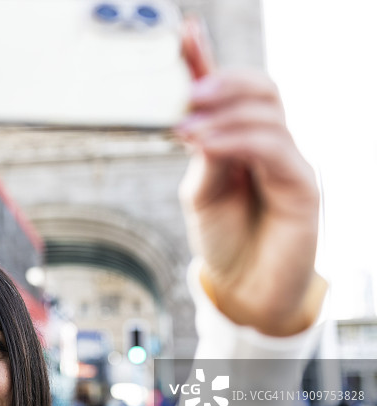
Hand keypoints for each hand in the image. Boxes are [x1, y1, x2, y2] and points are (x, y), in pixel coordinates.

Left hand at [176, 18, 324, 335]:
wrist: (245, 289)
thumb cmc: (224, 240)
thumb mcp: (200, 193)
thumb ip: (203, 157)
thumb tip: (195, 121)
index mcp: (242, 141)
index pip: (231, 92)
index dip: (209, 61)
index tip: (184, 34)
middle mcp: (270, 144)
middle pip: (261, 89)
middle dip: (223, 82)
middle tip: (187, 92)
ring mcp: (289, 162)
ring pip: (268, 115)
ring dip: (224, 114)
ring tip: (186, 126)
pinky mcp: (303, 185)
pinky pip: (274, 149)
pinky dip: (238, 140)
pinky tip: (208, 143)